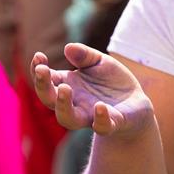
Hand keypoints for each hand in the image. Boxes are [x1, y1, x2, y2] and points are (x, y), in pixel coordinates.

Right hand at [31, 43, 154, 137]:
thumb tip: (68, 47)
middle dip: (43, 86)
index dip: (38, 69)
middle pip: (50, 100)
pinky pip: (102, 126)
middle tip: (42, 70)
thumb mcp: (100, 62)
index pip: (46, 80)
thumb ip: (85, 55)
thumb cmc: (111, 81)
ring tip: (64, 88)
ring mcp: (91, 115)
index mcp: (69, 85)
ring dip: (63, 105)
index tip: (38, 56)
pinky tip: (99, 106)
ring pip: (68, 119)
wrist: (135, 103)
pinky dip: (100, 119)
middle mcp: (75, 103)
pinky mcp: (111, 123)